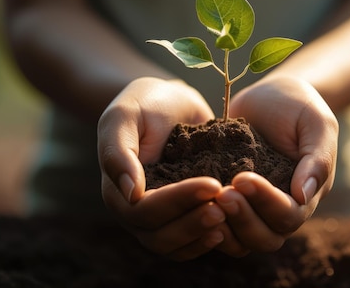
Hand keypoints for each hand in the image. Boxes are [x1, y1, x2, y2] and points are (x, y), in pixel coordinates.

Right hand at [97, 77, 225, 259]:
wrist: (169, 102)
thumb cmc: (144, 103)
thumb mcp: (124, 116)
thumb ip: (119, 152)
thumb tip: (132, 193)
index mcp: (117, 191)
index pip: (143, 210)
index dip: (177, 201)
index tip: (212, 184)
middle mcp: (135, 212)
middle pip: (159, 237)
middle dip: (193, 224)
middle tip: (226, 206)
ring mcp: (159, 218)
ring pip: (175, 247)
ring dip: (202, 235)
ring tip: (231, 217)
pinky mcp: (181, 217)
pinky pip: (191, 243)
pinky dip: (208, 240)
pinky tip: (232, 226)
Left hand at [215, 76, 337, 252]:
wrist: (271, 95)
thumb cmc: (299, 107)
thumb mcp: (317, 124)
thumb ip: (318, 158)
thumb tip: (303, 195)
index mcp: (304, 195)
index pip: (289, 216)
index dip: (266, 203)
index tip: (242, 178)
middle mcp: (278, 209)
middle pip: (265, 238)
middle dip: (243, 220)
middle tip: (222, 194)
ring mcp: (252, 208)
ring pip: (241, 240)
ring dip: (224, 226)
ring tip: (205, 201)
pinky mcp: (228, 199)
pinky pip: (218, 226)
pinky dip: (205, 220)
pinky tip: (190, 202)